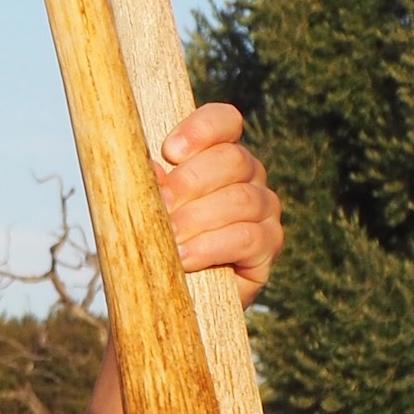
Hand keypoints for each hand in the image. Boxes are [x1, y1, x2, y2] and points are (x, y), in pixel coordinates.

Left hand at [158, 102, 281, 300]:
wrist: (171, 291)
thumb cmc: (155, 238)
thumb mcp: (143, 205)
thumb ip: (147, 183)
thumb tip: (152, 169)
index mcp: (218, 152)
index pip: (225, 121)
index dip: (201, 130)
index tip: (169, 151)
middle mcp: (249, 175)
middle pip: (232, 159)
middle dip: (189, 182)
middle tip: (160, 205)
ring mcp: (264, 209)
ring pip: (240, 199)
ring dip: (197, 218)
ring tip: (168, 239)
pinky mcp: (269, 245)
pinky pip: (247, 237)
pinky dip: (211, 247)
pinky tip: (185, 258)